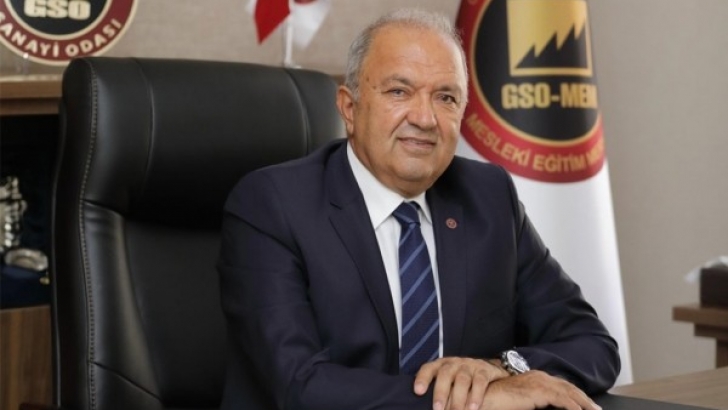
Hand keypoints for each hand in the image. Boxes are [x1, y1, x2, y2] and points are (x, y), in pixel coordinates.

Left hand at [413, 356, 509, 409]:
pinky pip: (480, 381)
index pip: (429, 368)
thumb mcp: (449, 383)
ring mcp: (469, 365)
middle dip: (441, 392)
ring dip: (459, 397)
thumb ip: (439, 392)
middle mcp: (454, 363)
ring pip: (462, 379)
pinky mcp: (484, 371)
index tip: (418, 391)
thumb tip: (425, 407)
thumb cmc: (461, 381)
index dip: (423, 378)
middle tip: (438, 409)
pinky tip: (473, 407)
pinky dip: (476, 395)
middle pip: (445, 374)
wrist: (487, 372)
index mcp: (441, 366)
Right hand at [481, 370, 601, 409]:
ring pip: (568, 392)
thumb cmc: (497, 400)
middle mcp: (539, 377)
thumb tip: (544, 406)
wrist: (484, 397)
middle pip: (568, 387)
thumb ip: (534, 401)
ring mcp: (538, 383)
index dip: (575, 395)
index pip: (561, 386)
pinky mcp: (537, 392)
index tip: (586, 405)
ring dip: (583, 403)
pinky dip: (573, 406)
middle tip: (596, 409)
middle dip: (584, 399)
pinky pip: (561, 399)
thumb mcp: (521, 400)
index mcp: (535, 378)